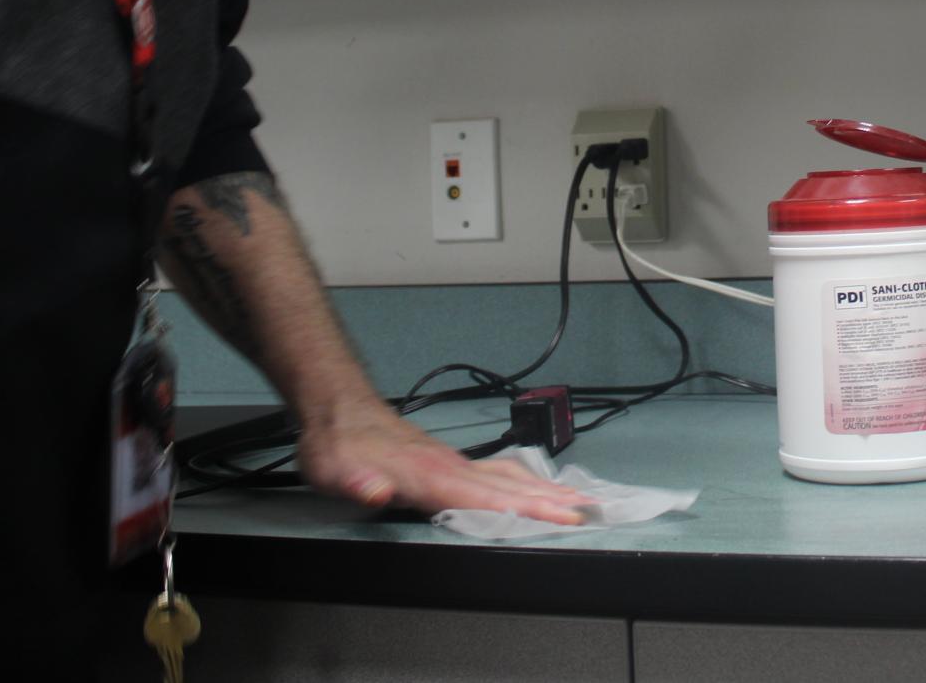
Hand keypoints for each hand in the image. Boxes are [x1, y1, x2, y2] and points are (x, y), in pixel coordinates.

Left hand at [295, 398, 585, 522]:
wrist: (338, 410)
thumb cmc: (338, 445)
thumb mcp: (333, 468)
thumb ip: (357, 481)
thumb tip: (375, 491)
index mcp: (428, 474)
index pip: (486, 496)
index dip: (526, 509)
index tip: (562, 515)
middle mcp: (449, 465)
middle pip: (510, 485)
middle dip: (553, 499)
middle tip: (593, 509)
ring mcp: (453, 462)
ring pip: (509, 475)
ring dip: (546, 488)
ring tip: (581, 498)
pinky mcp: (450, 462)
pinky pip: (497, 472)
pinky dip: (525, 481)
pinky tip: (536, 486)